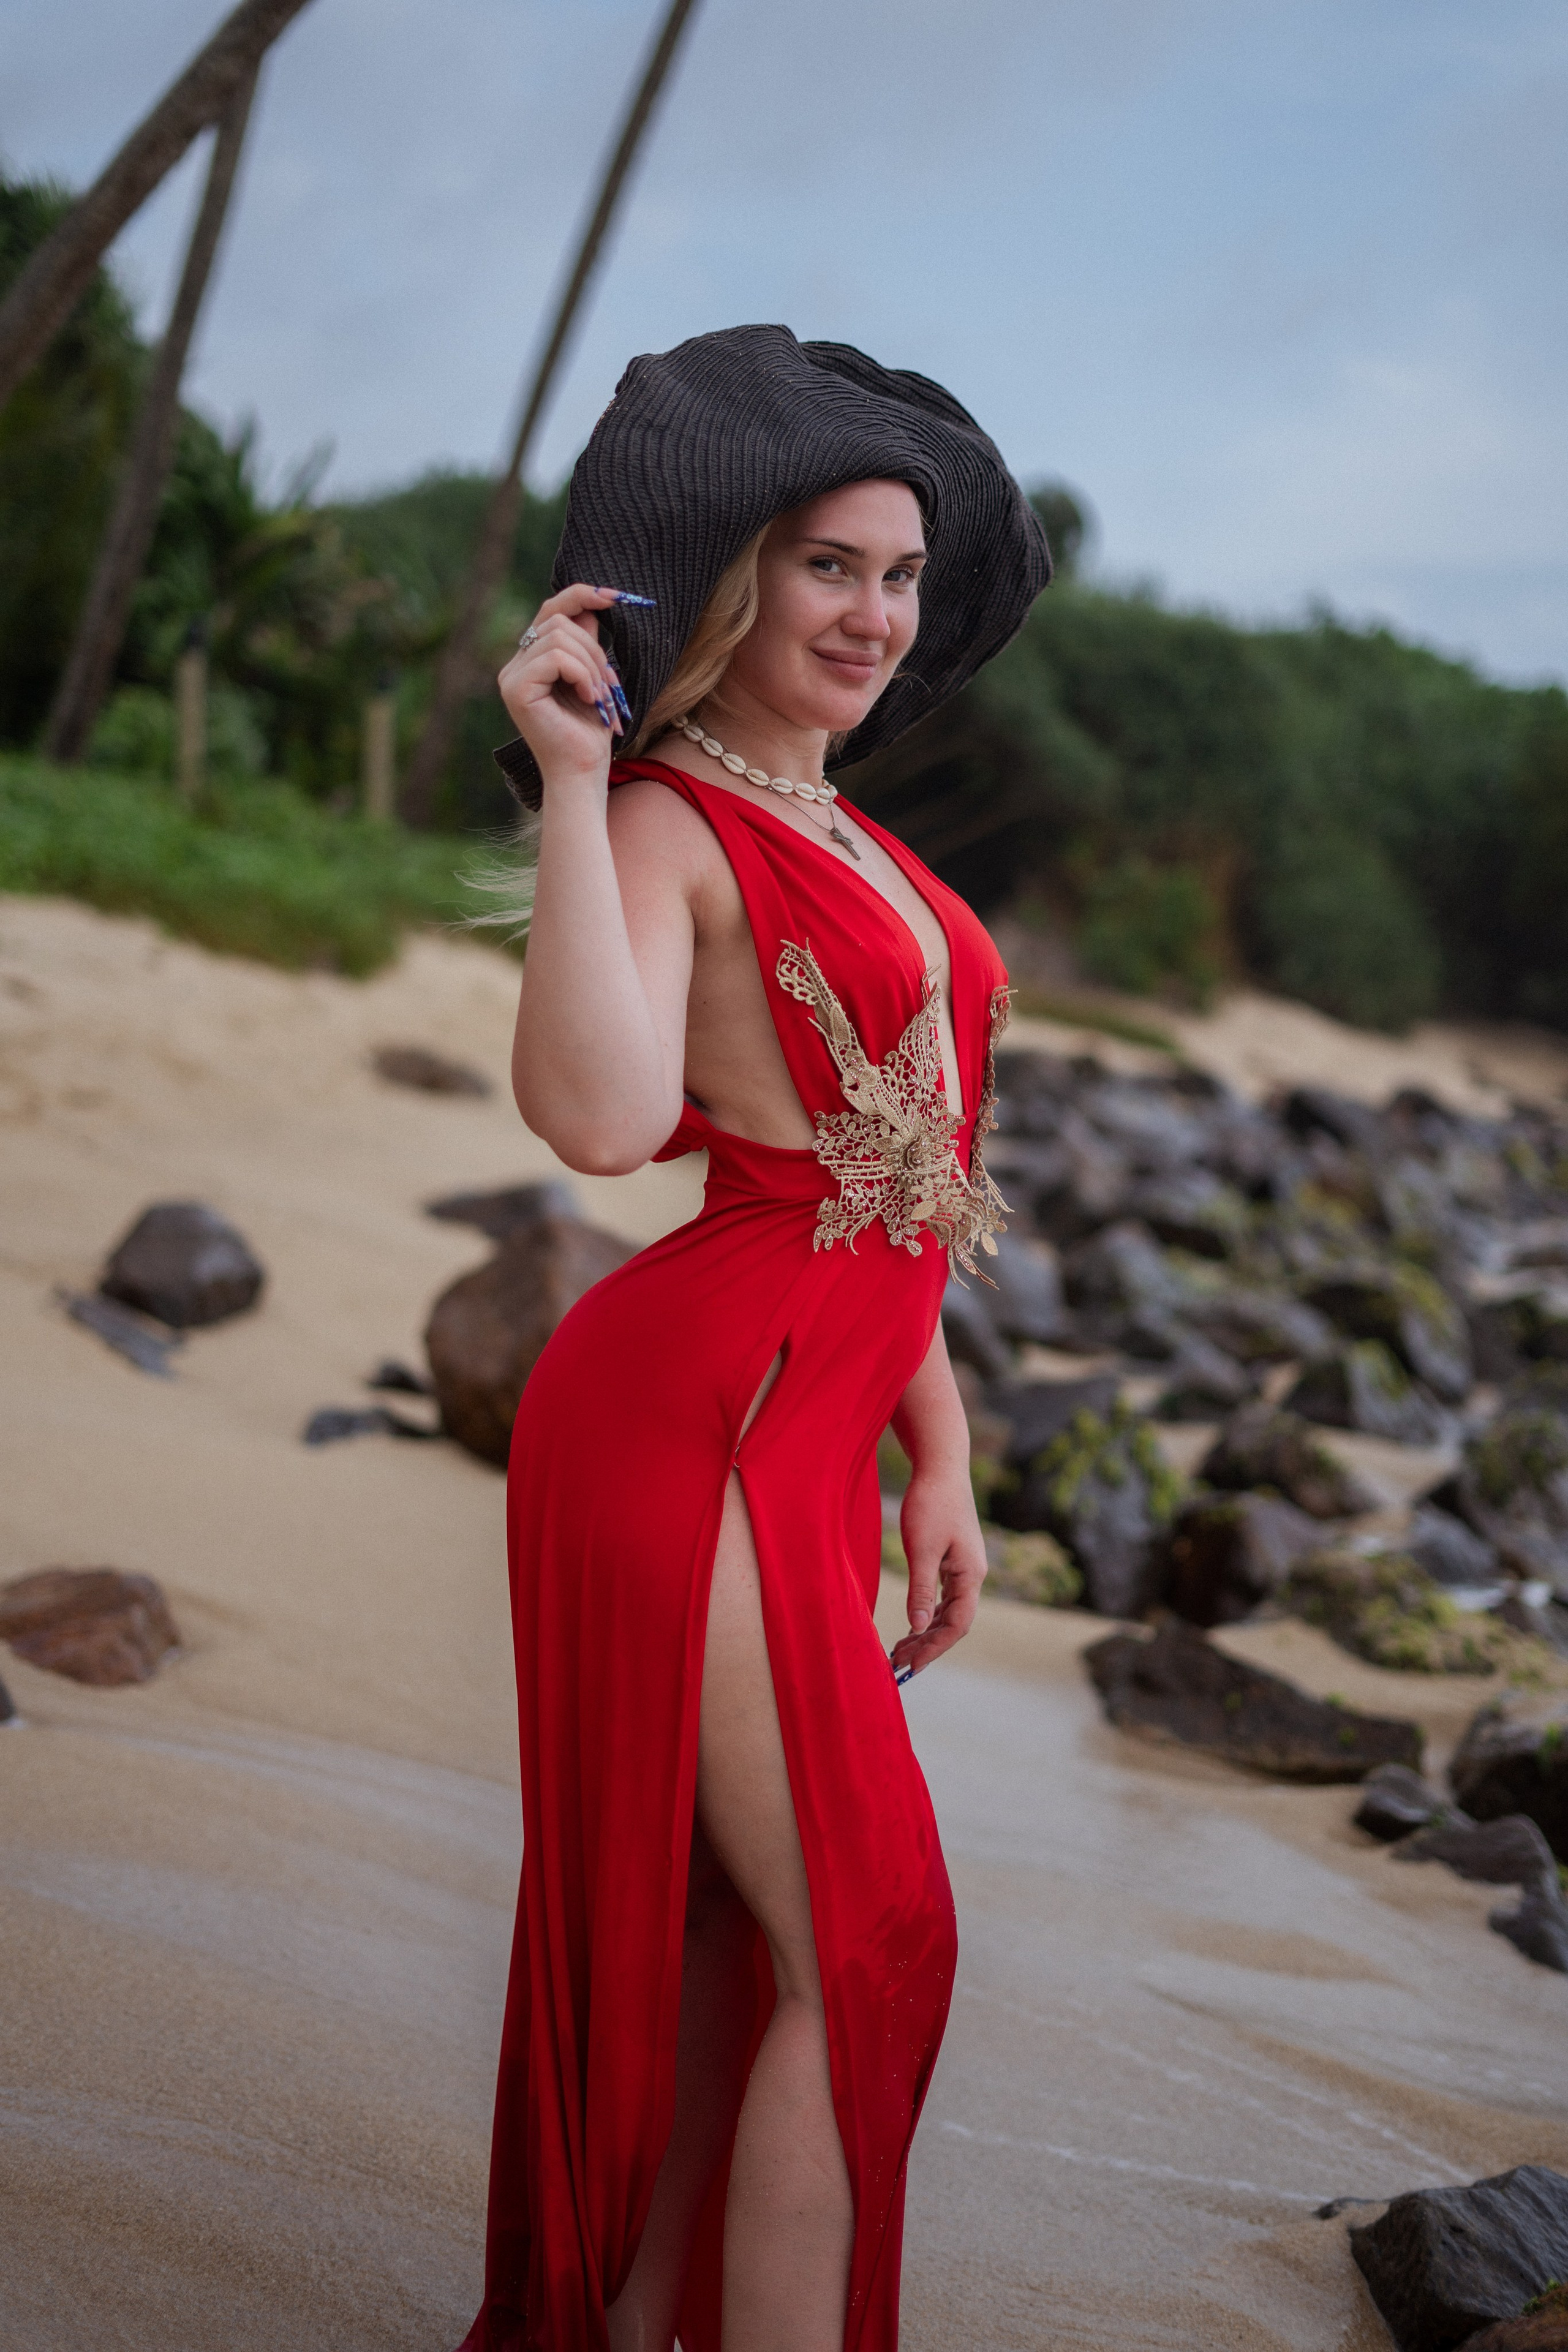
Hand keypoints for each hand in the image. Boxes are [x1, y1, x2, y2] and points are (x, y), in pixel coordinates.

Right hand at [496, 583, 627, 779]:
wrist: (583, 773)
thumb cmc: (590, 732)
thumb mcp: (594, 677)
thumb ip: (587, 643)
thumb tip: (592, 605)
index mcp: (531, 661)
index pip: (551, 611)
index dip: (582, 596)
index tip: (617, 597)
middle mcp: (515, 666)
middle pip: (558, 620)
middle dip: (594, 648)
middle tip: (609, 685)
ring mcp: (511, 677)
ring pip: (559, 637)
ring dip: (591, 665)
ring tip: (600, 697)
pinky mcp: (516, 689)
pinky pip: (556, 657)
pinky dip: (582, 674)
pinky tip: (589, 699)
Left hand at [889, 1463, 986, 1680]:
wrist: (940, 1467)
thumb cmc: (931, 1503)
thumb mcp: (922, 1548)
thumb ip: (921, 1589)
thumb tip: (918, 1626)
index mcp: (970, 1575)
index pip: (957, 1625)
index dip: (934, 1648)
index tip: (911, 1666)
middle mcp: (972, 1575)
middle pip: (953, 1622)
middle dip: (927, 1645)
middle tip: (898, 1664)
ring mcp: (964, 1567)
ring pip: (948, 1611)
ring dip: (926, 1632)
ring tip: (900, 1650)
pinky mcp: (953, 1559)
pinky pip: (944, 1597)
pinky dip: (928, 1613)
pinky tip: (912, 1623)